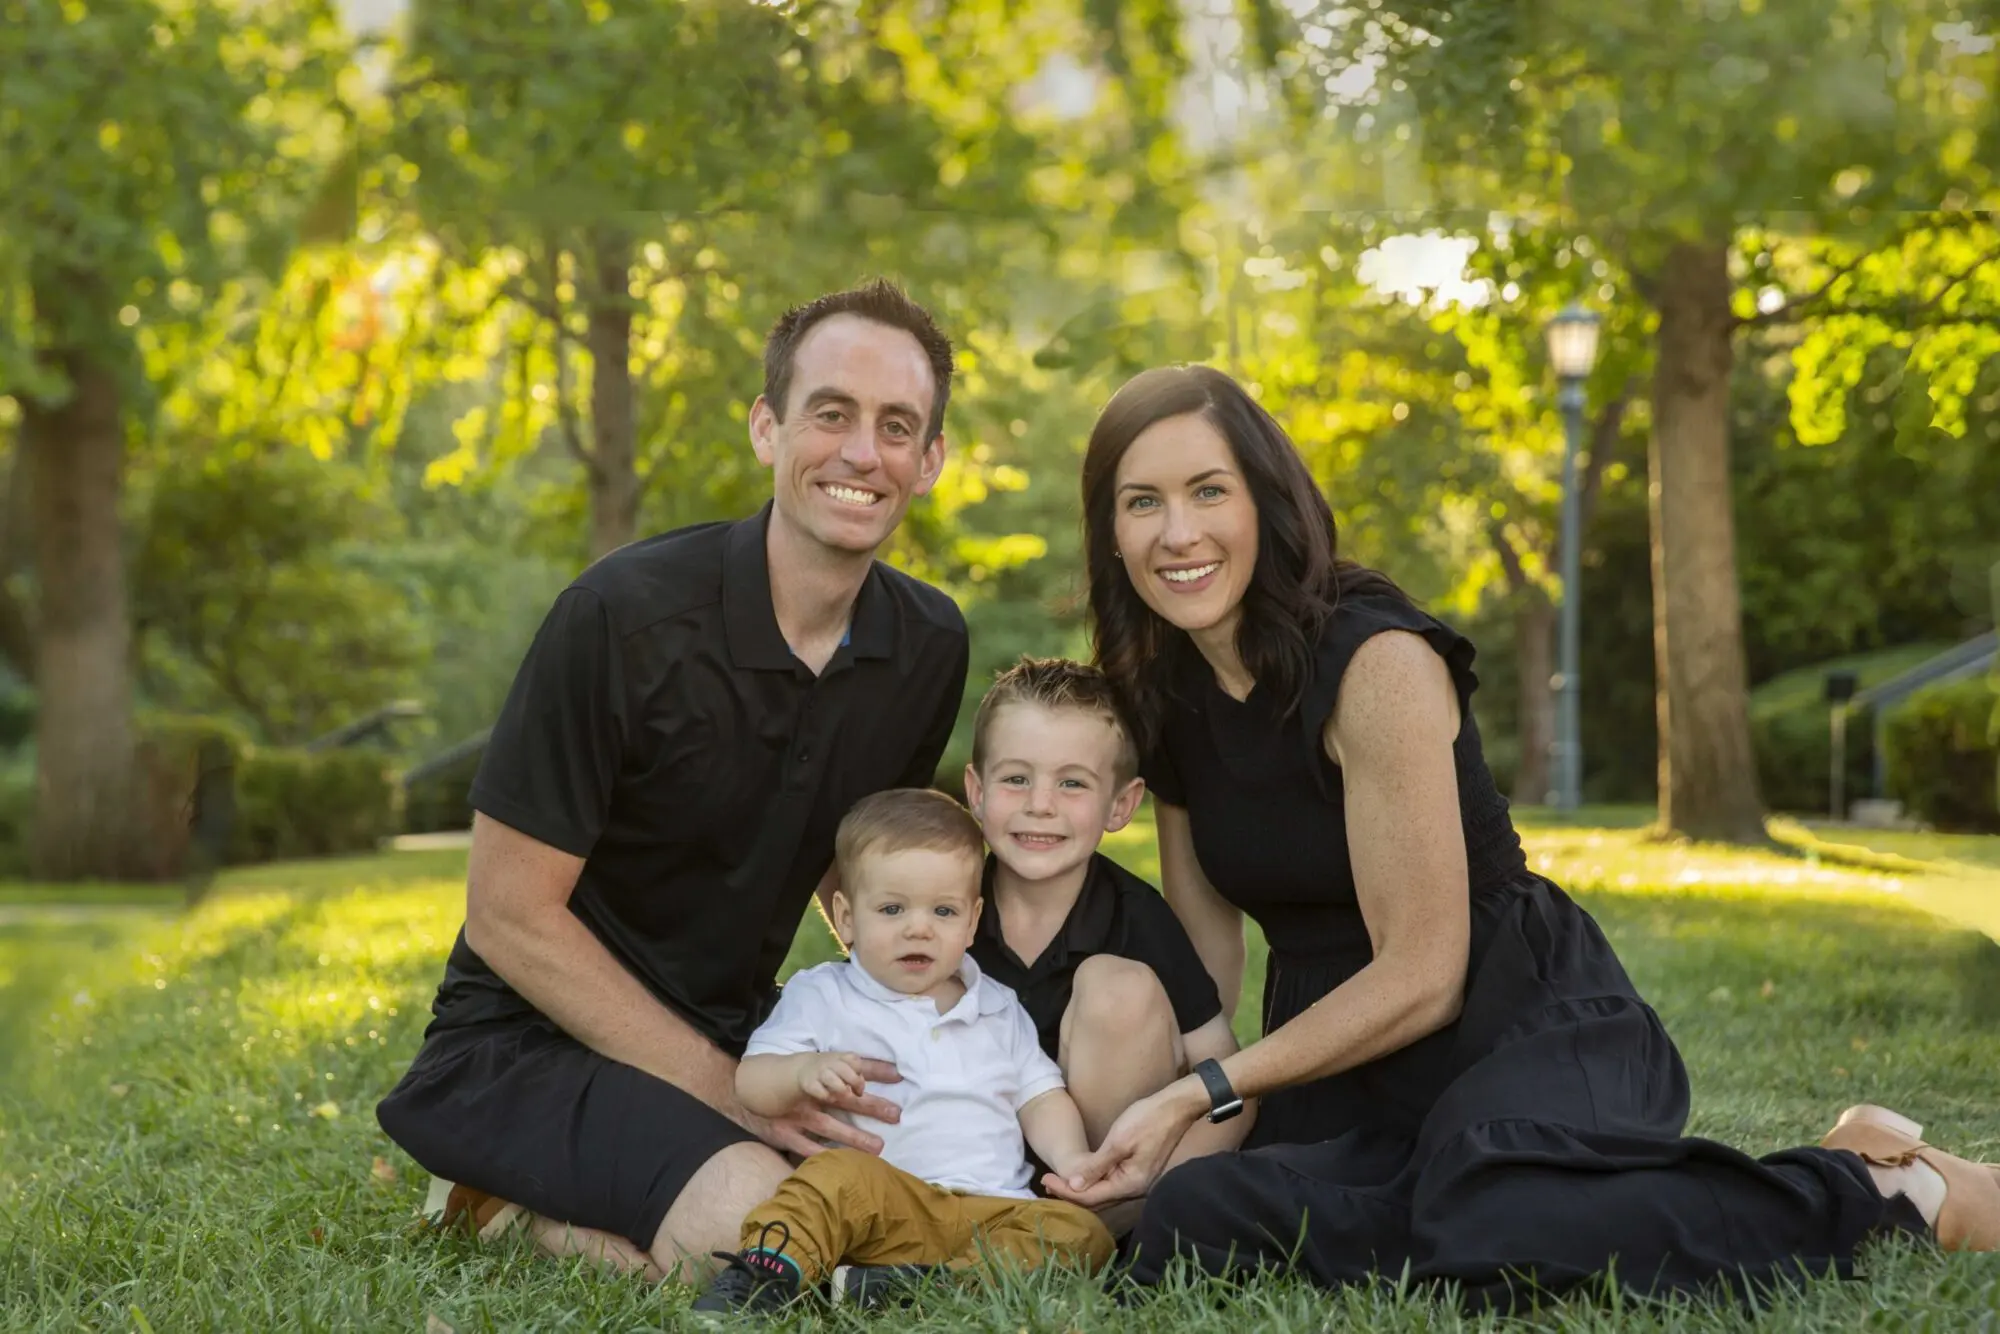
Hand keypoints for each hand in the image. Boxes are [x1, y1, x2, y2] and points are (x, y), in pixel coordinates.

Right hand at [740, 1055, 902, 1160]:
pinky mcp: (784, 1134)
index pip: (849, 1070)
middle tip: (895, 1114)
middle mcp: (809, 1095)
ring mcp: (796, 1115)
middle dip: (870, 1106)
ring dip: (853, 1137)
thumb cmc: (786, 1082)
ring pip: (828, 1126)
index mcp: (817, 1076)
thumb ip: (836, 1069)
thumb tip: (864, 1066)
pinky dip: (822, 1155)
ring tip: (878, 1147)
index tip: (898, 1075)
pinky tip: (840, 1163)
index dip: (873, 1071)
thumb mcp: (810, 1070)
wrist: (745, 1091)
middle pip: (844, 1099)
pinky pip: (805, 1147)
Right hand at [796, 1051, 869, 1102]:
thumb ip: (853, 1072)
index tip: (859, 1084)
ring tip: (845, 1096)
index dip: (860, 1073)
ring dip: (843, 1091)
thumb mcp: (841, 1064)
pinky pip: (821, 1092)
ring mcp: (819, 1073)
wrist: (802, 1067)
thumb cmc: (828, 1068)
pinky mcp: (809, 1084)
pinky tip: (831, 1098)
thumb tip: (860, 1087)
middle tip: (857, 1093)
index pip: (854, 1060)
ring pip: (833, 1081)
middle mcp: (829, 1062)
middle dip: (855, 1083)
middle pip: (846, 1071)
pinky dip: (829, 1097)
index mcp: (840, 1057)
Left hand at [1042, 1078, 1205, 1207]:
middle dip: (1070, 1193)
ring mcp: (1138, 1182)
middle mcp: (1135, 1189)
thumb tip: (1075, 1186)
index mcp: (1131, 1184)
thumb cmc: (1147, 1119)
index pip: (1091, 1197)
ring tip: (1058, 1181)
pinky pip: (1112, 1185)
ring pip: (1104, 1194)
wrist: (1176, 1107)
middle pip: (1097, 1200)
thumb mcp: (1119, 1140)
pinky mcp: (1139, 1173)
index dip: (1065, 1190)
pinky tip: (1082, 1176)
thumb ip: (1097, 1166)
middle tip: (1046, 1182)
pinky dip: (1094, 1182)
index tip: (1045, 1179)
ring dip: (1081, 1190)